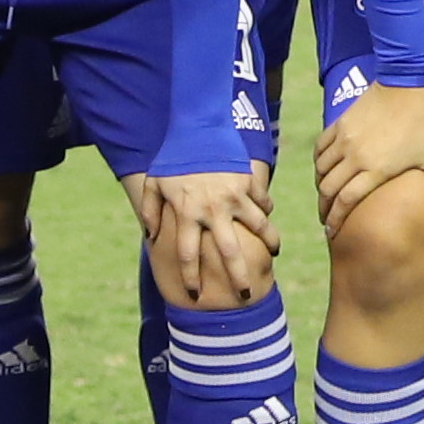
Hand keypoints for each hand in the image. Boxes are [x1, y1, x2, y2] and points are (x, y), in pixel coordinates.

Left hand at [146, 167, 281, 303]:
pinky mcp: (249, 181)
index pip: (189, 255)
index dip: (191, 278)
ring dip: (269, 243)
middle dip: (238, 277)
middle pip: (230, 252)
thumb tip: (150, 237)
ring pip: (258, 227)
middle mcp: (213, 209)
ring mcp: (235, 195)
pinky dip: (267, 212)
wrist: (199, 127)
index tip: (195, 295)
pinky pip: (263, 202)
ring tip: (273, 256)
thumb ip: (151, 212)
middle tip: (246, 296)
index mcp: (187, 213)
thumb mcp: (153, 184)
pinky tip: (268, 221)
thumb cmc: (172, 158)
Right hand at [313, 81, 423, 235]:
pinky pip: (320, 148)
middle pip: (328, 190)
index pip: (346, 202)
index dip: (336, 220)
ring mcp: (345, 140)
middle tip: (326, 219)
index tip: (331, 233)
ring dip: (321, 186)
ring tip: (325, 195)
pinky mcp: (340, 124)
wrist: (408, 82)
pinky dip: (319, 162)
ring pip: (321, 170)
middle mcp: (355, 157)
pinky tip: (323, 168)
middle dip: (325, 208)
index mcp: (376, 169)